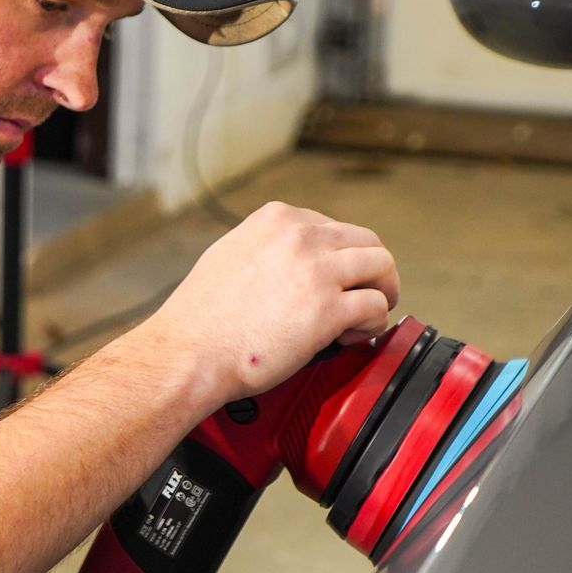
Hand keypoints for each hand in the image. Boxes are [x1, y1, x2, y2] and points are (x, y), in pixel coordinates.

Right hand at [146, 202, 401, 413]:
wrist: (189, 353)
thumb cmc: (202, 319)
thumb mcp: (232, 254)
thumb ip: (269, 248)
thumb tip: (293, 264)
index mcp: (278, 219)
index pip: (335, 227)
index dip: (342, 259)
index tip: (337, 281)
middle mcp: (301, 236)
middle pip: (368, 242)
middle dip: (373, 272)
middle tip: (368, 297)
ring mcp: (317, 270)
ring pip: (382, 266)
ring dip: (382, 293)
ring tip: (366, 318)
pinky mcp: (328, 308)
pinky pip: (376, 306)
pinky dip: (374, 324)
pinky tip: (354, 337)